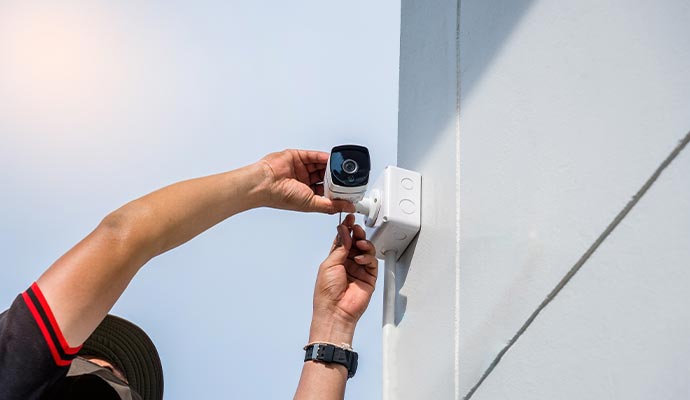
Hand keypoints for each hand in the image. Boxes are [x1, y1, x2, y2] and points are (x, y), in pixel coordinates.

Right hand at [258, 149, 355, 213]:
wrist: (265, 183)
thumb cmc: (281, 197)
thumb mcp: (312, 204)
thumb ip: (332, 205)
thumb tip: (348, 208)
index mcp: (307, 195)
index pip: (327, 191)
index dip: (338, 190)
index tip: (349, 190)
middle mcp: (304, 182)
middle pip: (325, 176)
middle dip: (336, 176)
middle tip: (347, 176)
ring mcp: (300, 169)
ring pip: (320, 165)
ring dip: (330, 165)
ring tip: (340, 166)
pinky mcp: (297, 157)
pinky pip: (313, 156)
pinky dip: (323, 157)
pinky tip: (331, 158)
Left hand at [310, 214, 377, 343]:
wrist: (335, 310)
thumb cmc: (326, 292)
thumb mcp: (329, 264)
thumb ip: (340, 247)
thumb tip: (344, 231)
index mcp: (336, 259)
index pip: (343, 239)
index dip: (347, 228)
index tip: (349, 218)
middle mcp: (348, 263)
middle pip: (356, 242)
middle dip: (357, 233)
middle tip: (356, 228)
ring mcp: (359, 270)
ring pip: (366, 250)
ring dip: (364, 243)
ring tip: (360, 243)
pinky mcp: (369, 277)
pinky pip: (372, 262)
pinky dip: (368, 257)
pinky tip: (361, 258)